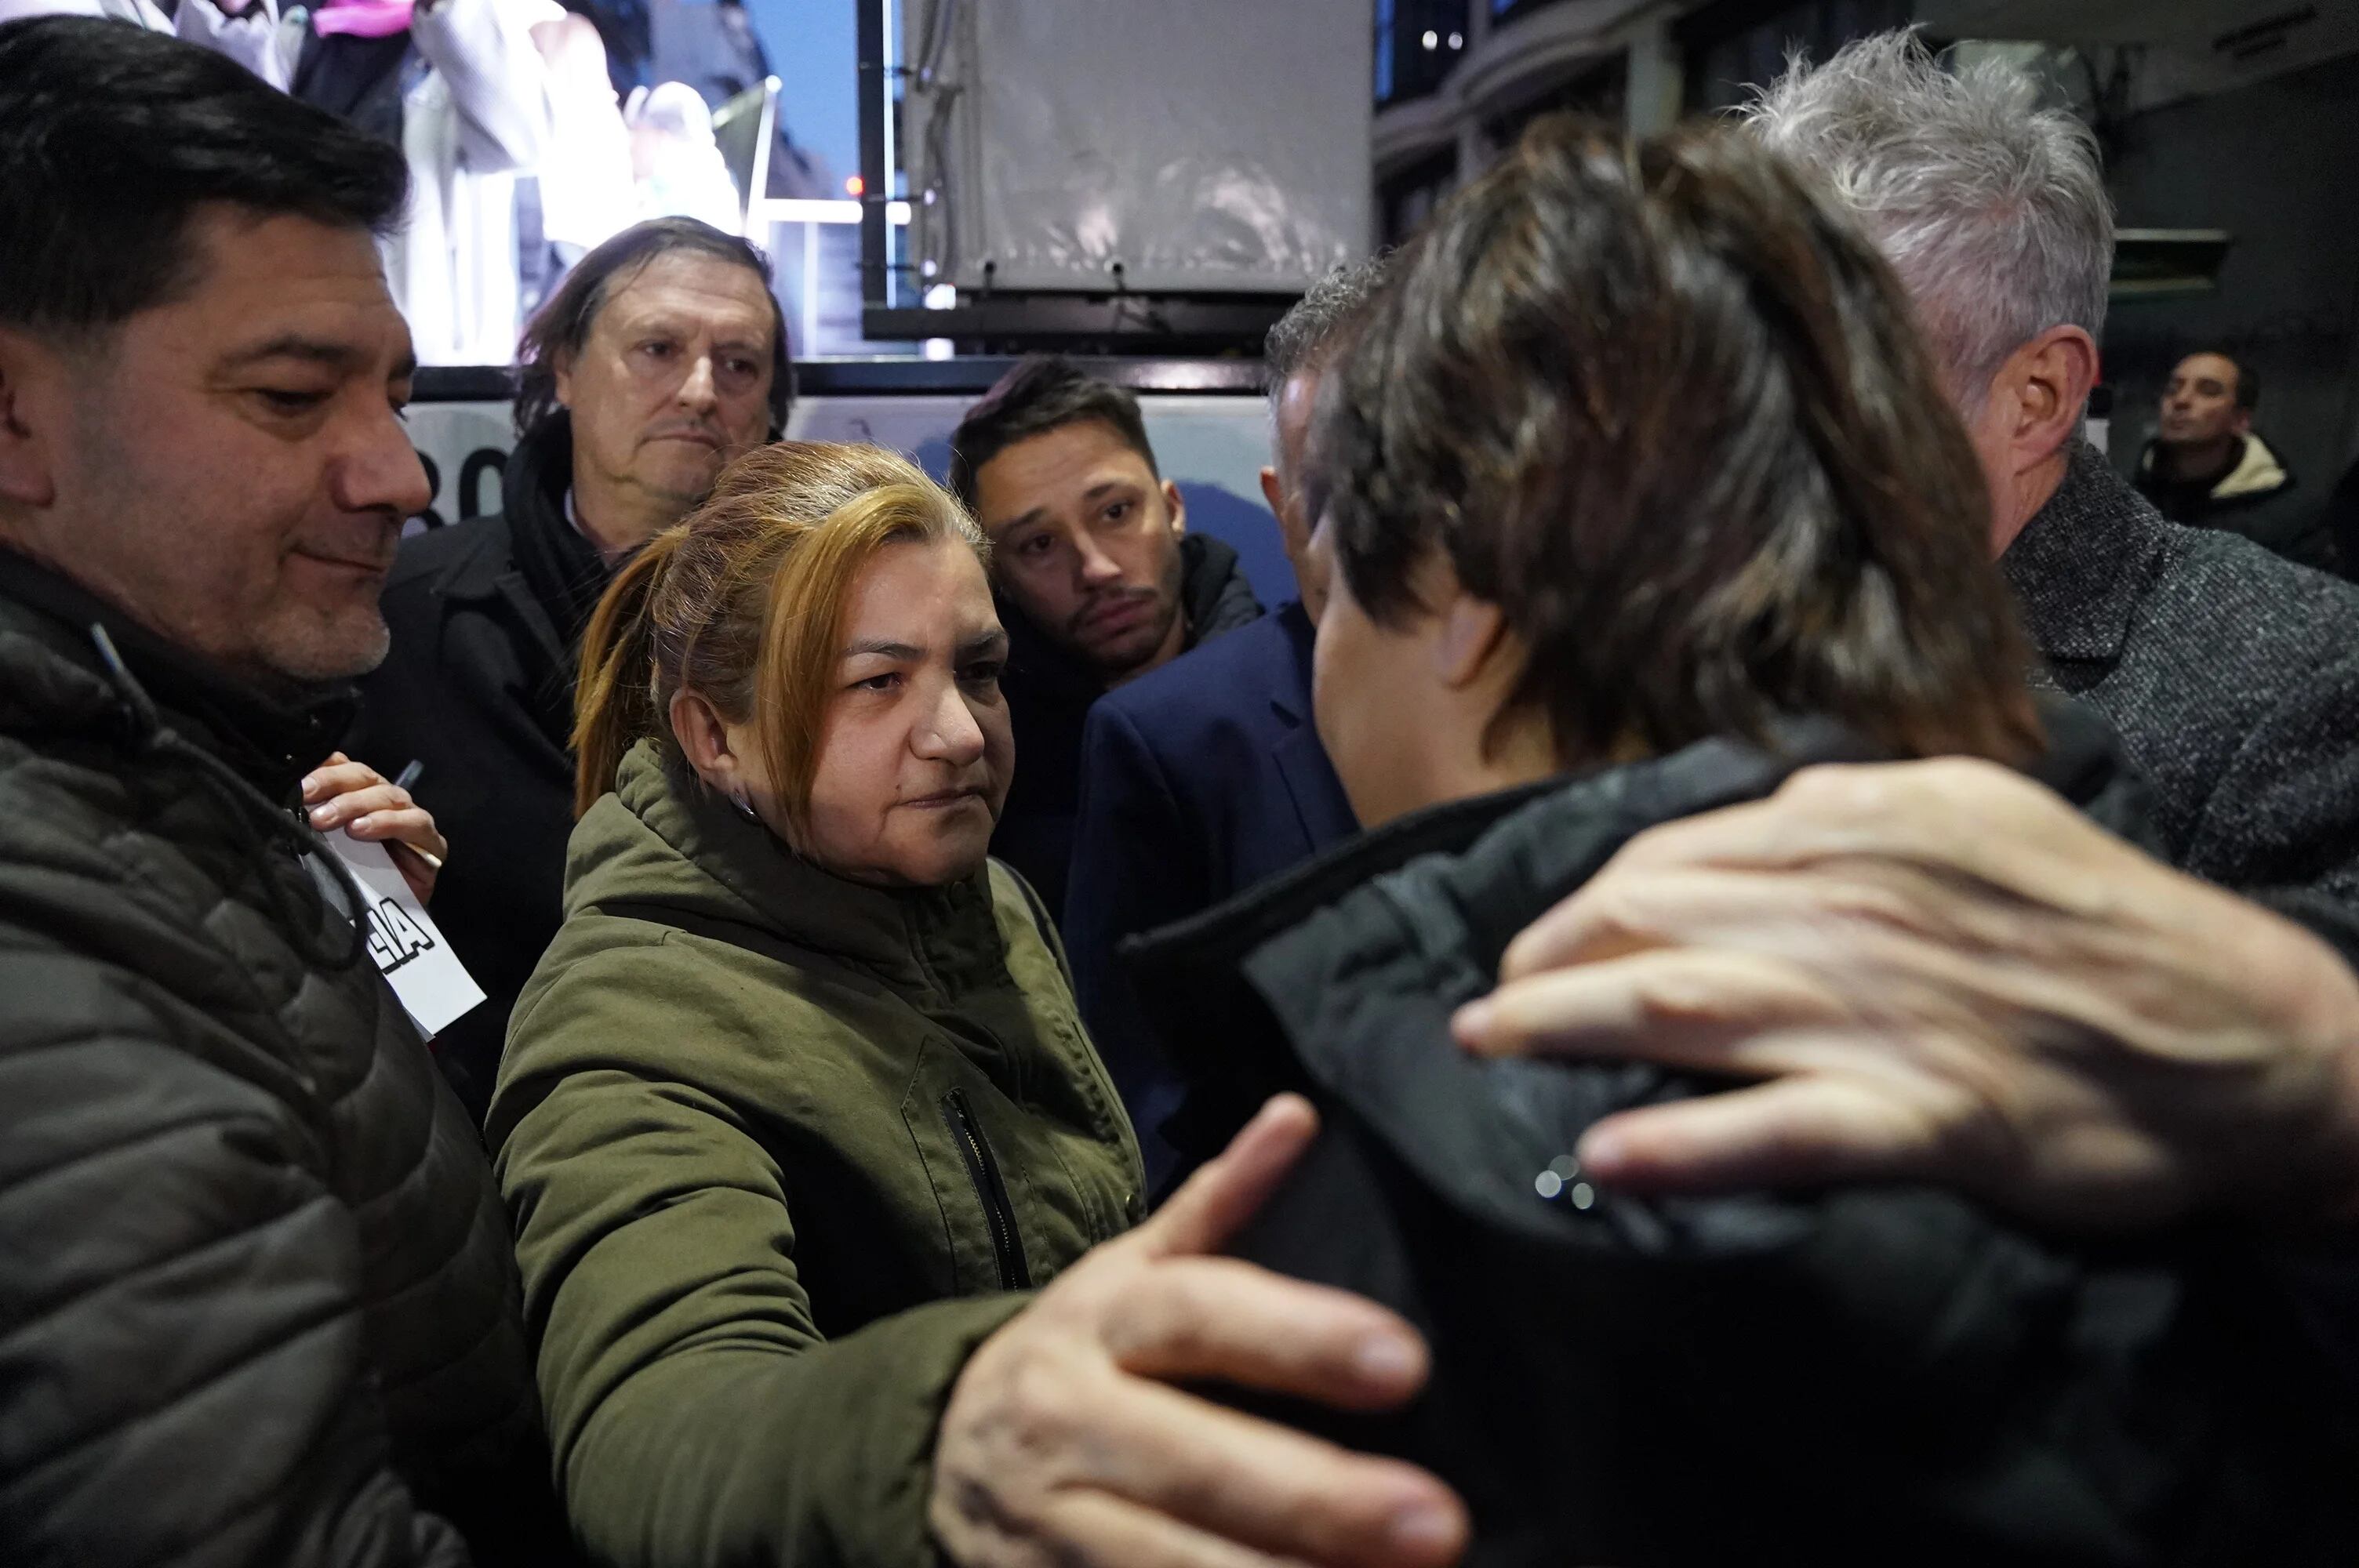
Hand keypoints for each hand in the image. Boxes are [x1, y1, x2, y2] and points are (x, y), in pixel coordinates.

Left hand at [301, 752, 446, 905]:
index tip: (294, 778)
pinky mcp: (431, 841)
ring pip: (387, 795)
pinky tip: (361, 830)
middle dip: (332, 782)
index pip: (343, 765)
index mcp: (359, 794)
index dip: (322, 766)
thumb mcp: (322, 847)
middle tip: (304, 795)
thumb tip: (281, 804)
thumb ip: (311, 823)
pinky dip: (386, 822)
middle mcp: (385, 799)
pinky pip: (415, 822)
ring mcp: (412, 817)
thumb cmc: (350, 880)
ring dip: (354, 804)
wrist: (387, 920)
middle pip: (363, 775)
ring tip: (326, 819)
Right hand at [930, 1095, 1468, 1567]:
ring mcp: (1052, 1522)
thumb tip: (1296, 1117)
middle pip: (1194, 1458)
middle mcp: (1071, 1418)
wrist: (935, 1448)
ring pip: (1163, 1562)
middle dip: (1315, 1498)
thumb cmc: (1077, 1355)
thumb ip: (1218, 1204)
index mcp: (1102, 1319)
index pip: (1201, 1316)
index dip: (1300, 1337)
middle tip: (1436, 1521)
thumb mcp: (1128, 1269)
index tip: (1407, 1362)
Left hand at [1453, 759, 2358, 1230]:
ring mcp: (1879, 1008)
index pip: (1670, 852)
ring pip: (1675, 1003)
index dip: (1584, 901)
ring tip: (1486, 1045)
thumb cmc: (2100, 927)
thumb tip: (1741, 831)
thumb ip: (1853, 819)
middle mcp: (1850, 899)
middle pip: (1646, 917)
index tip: (1542, 940)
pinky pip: (1775, 1128)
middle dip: (1547, 959)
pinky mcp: (1924, 1114)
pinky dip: (1684, 1143)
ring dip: (1559, 1024)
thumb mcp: (1976, 818)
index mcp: (1859, 818)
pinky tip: (1610, 1155)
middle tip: (1491, 1003)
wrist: (2246, 1034)